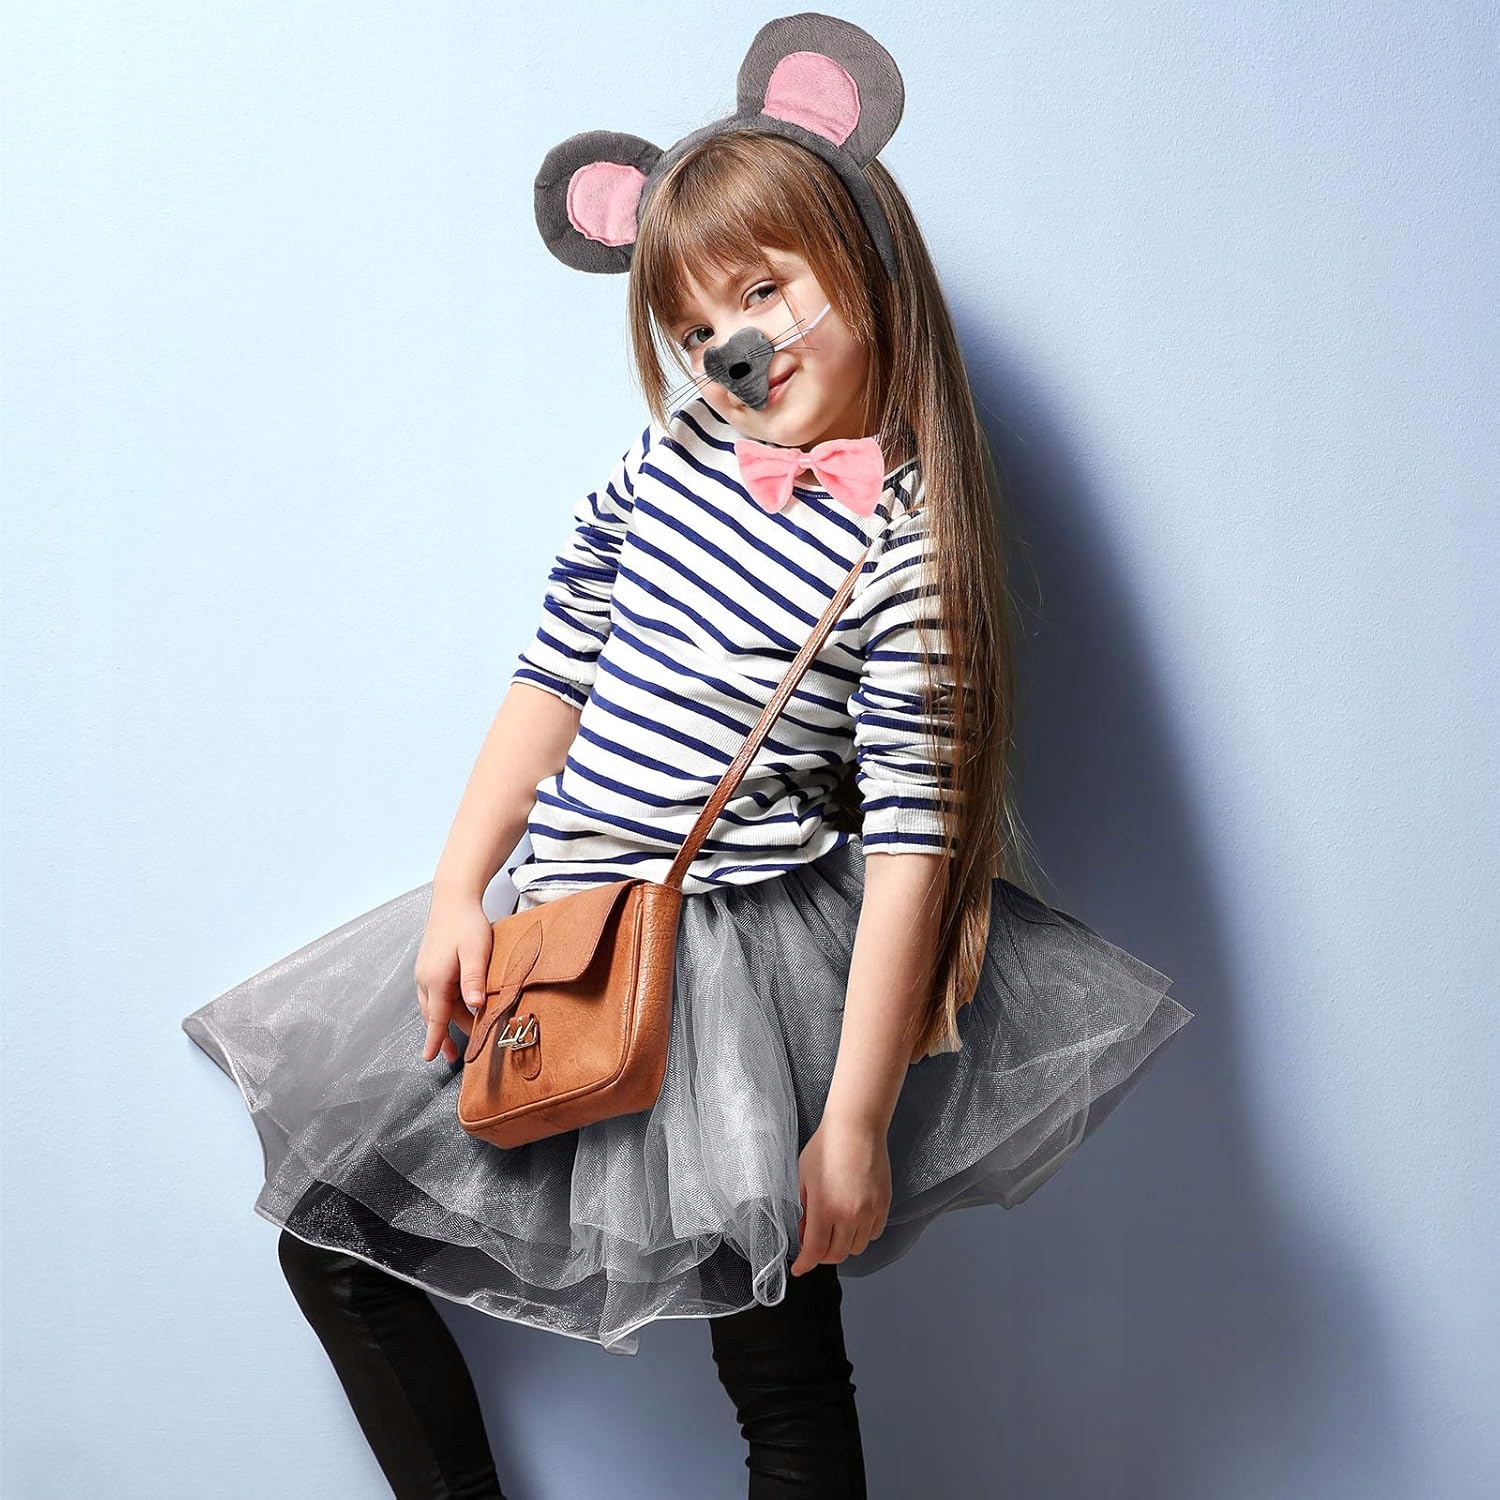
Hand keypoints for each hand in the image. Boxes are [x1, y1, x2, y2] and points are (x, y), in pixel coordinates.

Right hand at [413, 889, 495, 1062]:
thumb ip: (474, 979)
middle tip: (452, 1054)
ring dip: (444, 1020)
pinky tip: (456, 1007)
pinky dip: (444, 1005)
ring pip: (433, 1004)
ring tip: (457, 1035)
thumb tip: (475, 1007)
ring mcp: (424, 971)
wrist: (453, 898)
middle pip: (434, 1014)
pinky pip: (434, 993)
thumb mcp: (476, 951)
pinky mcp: (429, 965)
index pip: (436, 1017)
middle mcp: (425, 978)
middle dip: (442, 1035)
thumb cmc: (467, 923)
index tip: (429, 1058)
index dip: (435, 1039)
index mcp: (435, 978)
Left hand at [789, 1113, 891, 1275]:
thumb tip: (805, 1233)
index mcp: (825, 1209)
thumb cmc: (825, 1147)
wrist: (856, 1128)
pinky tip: (852, 1220)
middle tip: (814, 1243)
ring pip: (857, 1247)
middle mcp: (850, 1215)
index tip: (799, 1269)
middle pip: (837, 1254)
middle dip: (823, 1255)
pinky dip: (862, 1234)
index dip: (805, 1265)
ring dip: (843, 1244)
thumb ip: (804, 1210)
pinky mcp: (884, 1205)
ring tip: (834, 1228)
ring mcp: (870, 1211)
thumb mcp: (803, 1178)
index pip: (815, 1252)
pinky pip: (873, 1233)